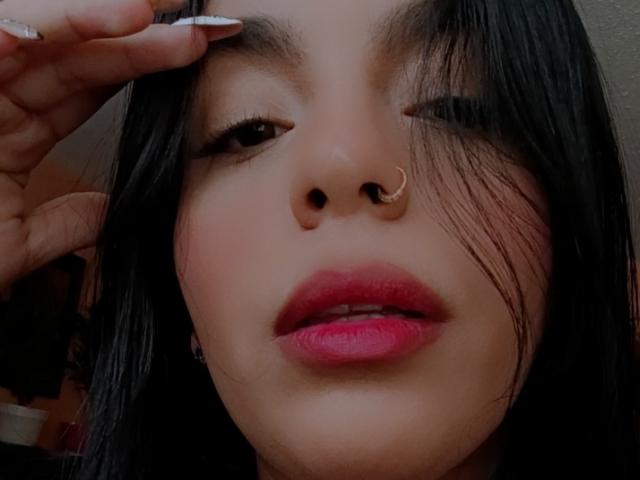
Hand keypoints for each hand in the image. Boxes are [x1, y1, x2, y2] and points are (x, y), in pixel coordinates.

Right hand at [0, 0, 241, 290]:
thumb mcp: (20, 244)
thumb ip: (67, 223)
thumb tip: (109, 210)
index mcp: (14, 131)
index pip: (85, 85)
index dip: (136, 66)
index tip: (188, 56)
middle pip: (71, 56)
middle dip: (131, 39)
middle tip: (192, 31)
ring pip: (29, 38)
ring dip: (83, 22)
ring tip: (140, 15)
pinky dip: (6, 36)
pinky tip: (41, 31)